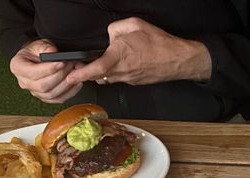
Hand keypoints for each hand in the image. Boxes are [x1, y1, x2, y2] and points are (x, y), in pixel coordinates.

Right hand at [10, 39, 82, 103]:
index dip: (49, 69)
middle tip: (70, 65)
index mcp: (17, 67)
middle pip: (42, 86)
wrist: (38, 58)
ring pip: (51, 94)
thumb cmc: (37, 51)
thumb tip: (53, 52)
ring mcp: (34, 92)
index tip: (62, 62)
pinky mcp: (45, 98)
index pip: (33, 72)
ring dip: (66, 84)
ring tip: (74, 72)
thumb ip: (45, 47)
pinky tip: (76, 82)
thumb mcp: (39, 43)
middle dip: (59, 76)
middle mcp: (24, 82)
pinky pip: (58, 99)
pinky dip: (70, 92)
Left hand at [66, 18, 210, 86]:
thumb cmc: (160, 43)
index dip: (81, 74)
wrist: (178, 60)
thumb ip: (115, 29)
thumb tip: (109, 35)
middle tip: (81, 65)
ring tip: (105, 61)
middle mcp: (123, 71)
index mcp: (119, 55)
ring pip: (108, 77)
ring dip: (102, 72)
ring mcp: (129, 78)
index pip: (95, 68)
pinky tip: (123, 62)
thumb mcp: (134, 24)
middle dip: (87, 72)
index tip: (71, 77)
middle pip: (98, 75)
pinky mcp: (135, 82)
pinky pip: (120, 77)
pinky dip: (116, 71)